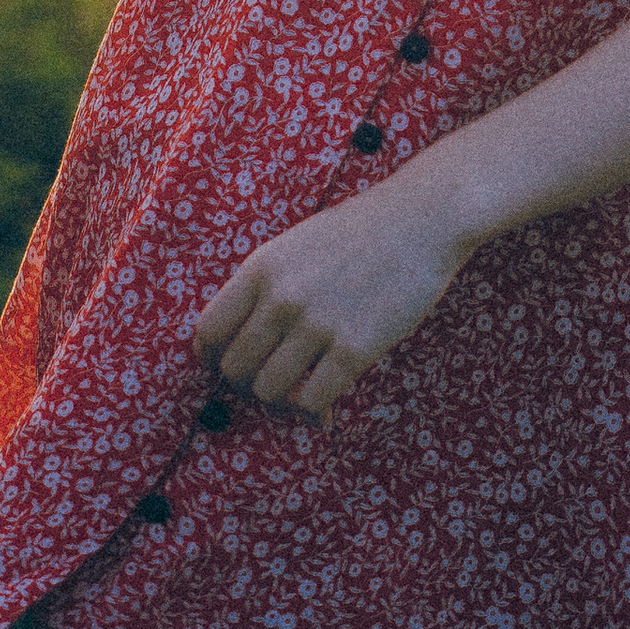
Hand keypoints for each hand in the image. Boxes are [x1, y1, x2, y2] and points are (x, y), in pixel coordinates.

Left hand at [192, 173, 472, 423]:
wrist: (420, 219)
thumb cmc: (358, 232)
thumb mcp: (297, 245)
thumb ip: (265, 286)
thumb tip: (236, 339)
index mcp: (262, 266)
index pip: (209, 330)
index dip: (213, 357)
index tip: (229, 365)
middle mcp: (282, 296)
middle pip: (235, 368)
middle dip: (249, 382)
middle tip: (274, 379)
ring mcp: (317, 323)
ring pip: (268, 390)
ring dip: (282, 398)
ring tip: (302, 388)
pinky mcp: (353, 348)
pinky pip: (310, 400)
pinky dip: (313, 409)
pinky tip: (326, 400)